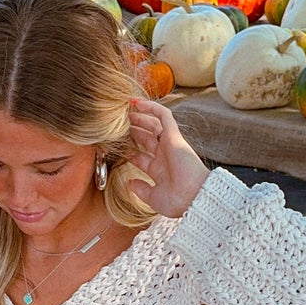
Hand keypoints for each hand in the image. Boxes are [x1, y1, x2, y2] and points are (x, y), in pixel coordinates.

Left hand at [126, 98, 207, 217]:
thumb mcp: (153, 198)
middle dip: (131, 131)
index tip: (111, 146)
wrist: (194, 198)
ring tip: (124, 110)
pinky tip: (137, 102)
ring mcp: (169, 145)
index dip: (126, 150)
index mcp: (158, 171)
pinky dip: (152, 107)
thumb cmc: (177, 202)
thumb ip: (141, 190)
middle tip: (116, 124)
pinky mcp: (174, 136)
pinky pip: (164, 116)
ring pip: (152, 125)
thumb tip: (130, 182)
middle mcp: (163, 156)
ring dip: (139, 117)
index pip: (139, 156)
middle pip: (144, 139)